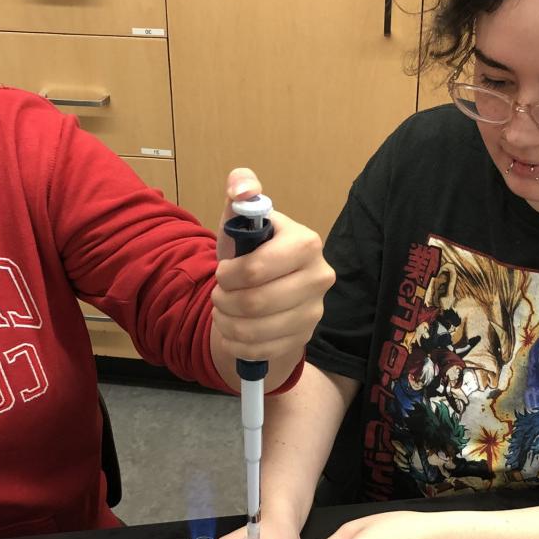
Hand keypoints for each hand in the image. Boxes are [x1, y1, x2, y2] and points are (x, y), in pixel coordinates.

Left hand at [212, 168, 334, 368]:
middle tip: (218, 293)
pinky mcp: (304, 339)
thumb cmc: (252, 251)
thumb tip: (240, 187)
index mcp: (306, 243)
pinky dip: (235, 343)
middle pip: (255, 303)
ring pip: (254, 330)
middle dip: (224, 300)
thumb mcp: (242, 221)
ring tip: (222, 310)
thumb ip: (241, 194)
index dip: (228, 274)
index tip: (221, 271)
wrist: (266, 290)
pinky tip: (232, 330)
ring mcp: (314, 312)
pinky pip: (260, 351)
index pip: (257, 268)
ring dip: (226, 322)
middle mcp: (319, 277)